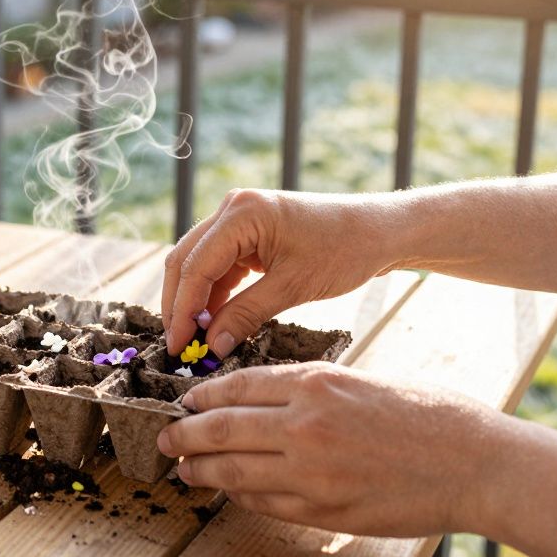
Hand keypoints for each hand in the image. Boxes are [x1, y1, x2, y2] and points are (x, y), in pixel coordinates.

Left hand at [156, 362, 503, 537]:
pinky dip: (239, 495)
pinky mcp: (322, 509)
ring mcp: (311, 471)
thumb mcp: (360, 381)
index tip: (185, 401)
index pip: (236, 386)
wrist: (475, 462)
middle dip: (184, 435)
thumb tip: (257, 402)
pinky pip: (263, 502)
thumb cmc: (426, 414)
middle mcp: (305, 424)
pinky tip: (229, 491)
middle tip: (165, 440)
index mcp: (315, 382)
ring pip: (233, 470)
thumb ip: (308, 391)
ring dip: (201, 471)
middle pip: (220, 428)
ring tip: (184, 471)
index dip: (202, 395)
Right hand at [162, 189, 397, 356]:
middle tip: (180, 347)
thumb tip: (211, 347)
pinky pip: (220, 265)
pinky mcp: (248, 232)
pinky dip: (215, 294)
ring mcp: (238, 218)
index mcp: (243, 213)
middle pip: (187, 261)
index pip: (195, 266)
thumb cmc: (344, 251)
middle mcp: (233, 208)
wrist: (378, 232)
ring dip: (196, 301)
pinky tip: (215, 323)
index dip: (182, 311)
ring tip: (196, 340)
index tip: (178, 347)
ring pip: (199, 264)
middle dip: (181, 306)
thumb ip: (245, 315)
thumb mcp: (293, 288)